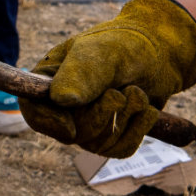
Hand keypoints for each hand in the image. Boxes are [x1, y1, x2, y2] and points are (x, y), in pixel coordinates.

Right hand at [22, 0, 195, 156]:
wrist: (162, 52)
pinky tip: (145, 108)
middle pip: (73, 134)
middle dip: (103, 113)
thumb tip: (61, 100)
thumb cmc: (125, 45)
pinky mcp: (112, 138)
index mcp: (50, 80)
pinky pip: (121, 149)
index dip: (49, 124)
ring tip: (135, 90)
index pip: (33, 111)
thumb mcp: (102, 52)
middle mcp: (65, 107)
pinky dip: (139, 128)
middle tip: (119, 89)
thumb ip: (81, 74)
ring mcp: (88, 125)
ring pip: (99, 145)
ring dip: (126, 116)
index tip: (70, 129)